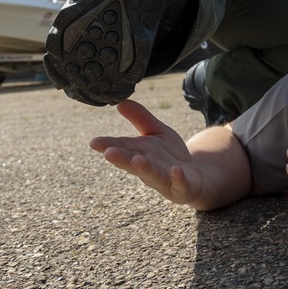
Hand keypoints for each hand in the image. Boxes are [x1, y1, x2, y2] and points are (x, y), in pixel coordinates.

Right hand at [89, 100, 203, 205]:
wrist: (194, 177)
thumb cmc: (169, 155)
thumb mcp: (156, 132)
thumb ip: (140, 118)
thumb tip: (120, 101)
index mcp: (139, 153)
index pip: (122, 147)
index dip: (108, 145)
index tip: (93, 142)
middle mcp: (148, 167)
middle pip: (132, 163)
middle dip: (121, 159)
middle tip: (108, 153)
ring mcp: (164, 179)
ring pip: (153, 174)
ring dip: (145, 168)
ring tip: (137, 160)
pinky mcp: (182, 187)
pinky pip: (180, 183)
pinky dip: (178, 178)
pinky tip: (176, 170)